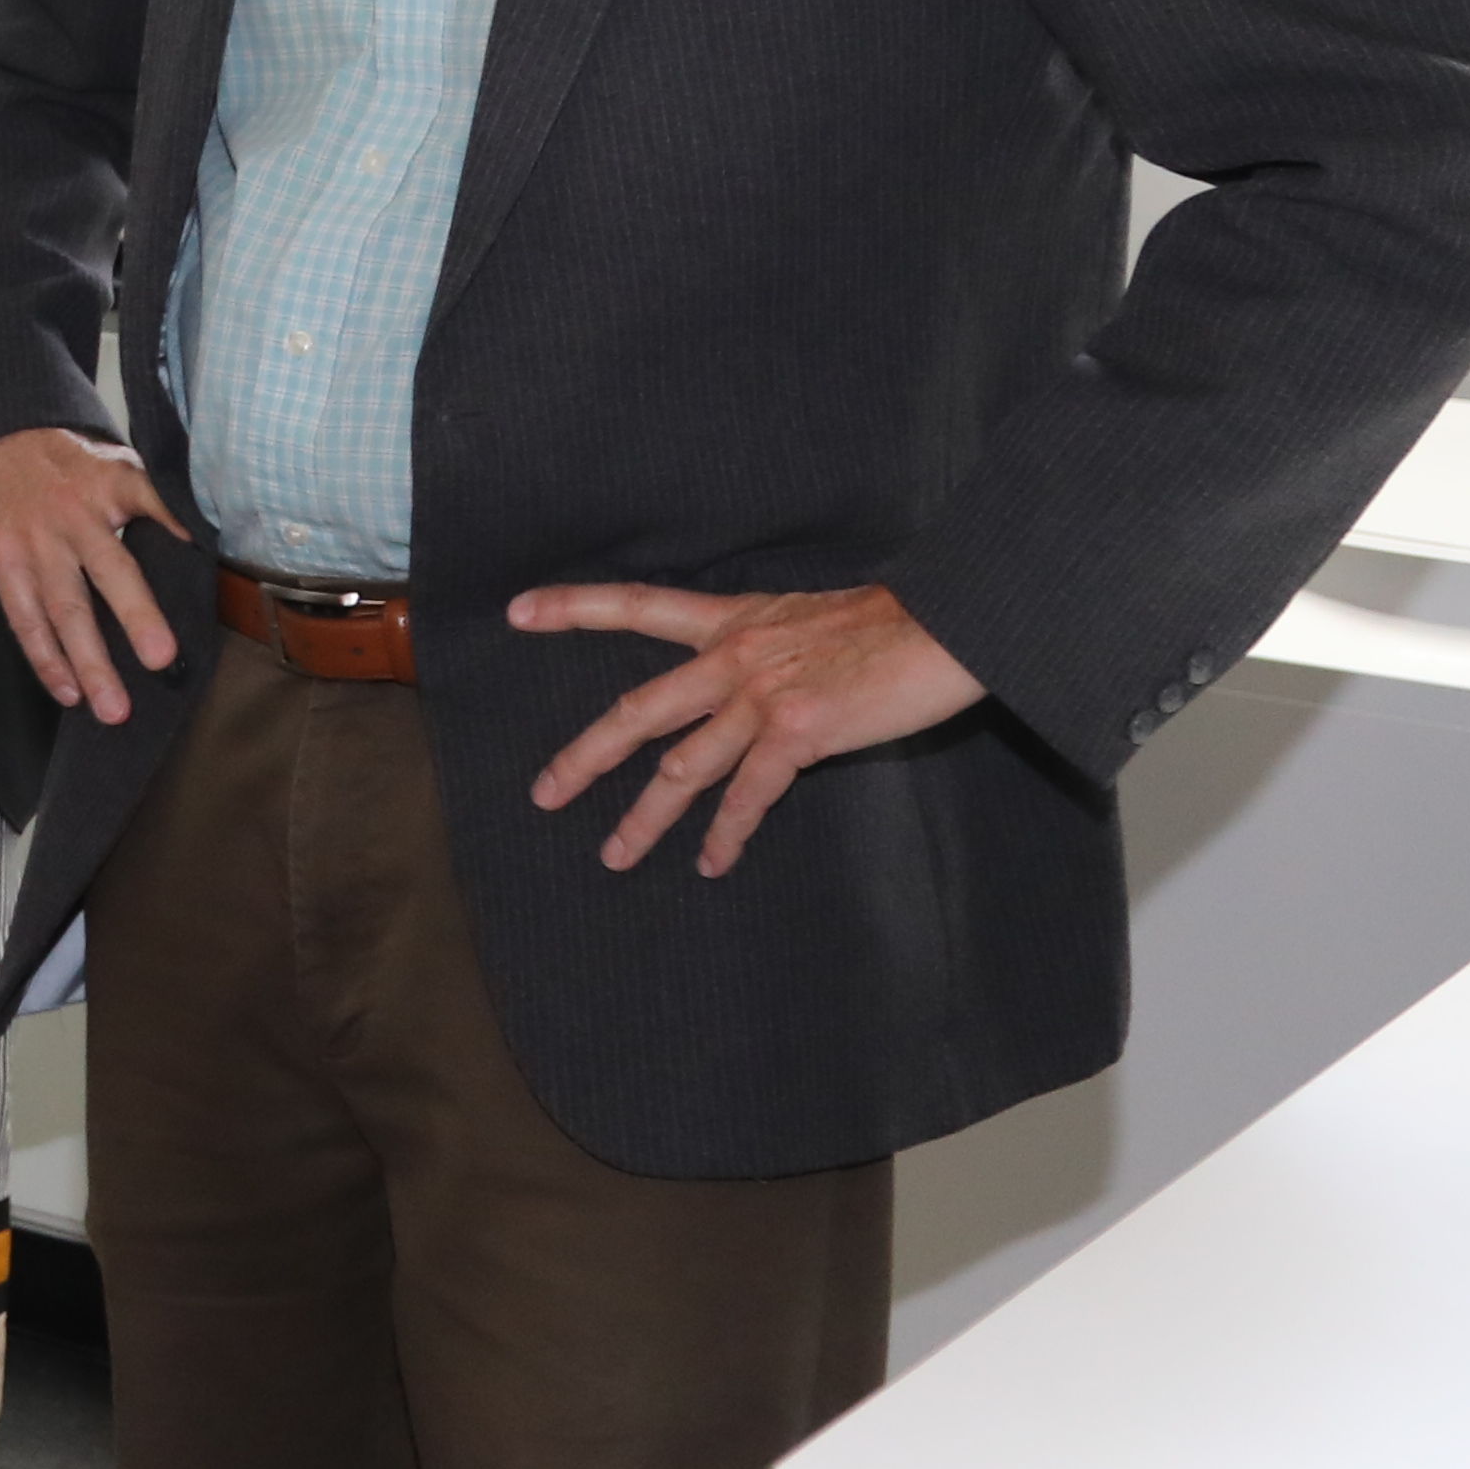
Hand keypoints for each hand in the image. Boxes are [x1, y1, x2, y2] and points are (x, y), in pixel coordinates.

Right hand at [0, 425, 185, 724]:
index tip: (200, 556)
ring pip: (64, 609)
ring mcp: (35, 542)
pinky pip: (24, 618)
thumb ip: (157, 498)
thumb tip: (204, 542)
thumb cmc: (68, 461)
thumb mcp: (118, 460)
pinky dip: (45, 658)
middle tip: (161, 660)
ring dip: (88, 662)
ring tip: (112, 708)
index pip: (152, 502)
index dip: (175, 526)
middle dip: (135, 617)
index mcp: (111, 484)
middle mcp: (75, 515)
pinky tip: (67, 692)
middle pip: (109, 570)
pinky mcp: (3, 561)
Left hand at [508, 579, 987, 877]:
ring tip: (615, 856)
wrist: (953, 625)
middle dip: (585, 757)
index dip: (574, 608)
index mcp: (733, 621)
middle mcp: (734, 657)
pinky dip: (726, 834)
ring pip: (682, 768)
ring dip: (646, 819)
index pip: (638, 606)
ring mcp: (762, 696)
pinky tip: (711, 863)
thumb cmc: (895, 624)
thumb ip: (767, 649)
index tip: (516, 613)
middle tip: (544, 793)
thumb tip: (751, 687)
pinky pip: (747, 795)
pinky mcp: (798, 733)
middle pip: (637, 711)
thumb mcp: (810, 619)